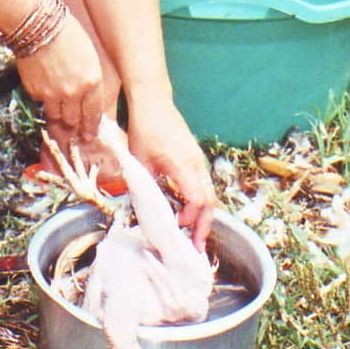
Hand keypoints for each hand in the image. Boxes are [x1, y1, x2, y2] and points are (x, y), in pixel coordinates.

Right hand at [16, 13, 103, 142]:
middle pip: (74, 120)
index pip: (93, 113)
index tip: (90, 134)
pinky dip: (43, 98)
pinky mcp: (34, 91)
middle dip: (74, 123)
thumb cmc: (66, 32)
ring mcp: (52, 94)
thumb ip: (89, 79)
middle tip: (73, 127)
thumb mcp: (88, 55)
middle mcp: (73, 93)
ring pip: (57, 117)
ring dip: (58, 115)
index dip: (91, 126)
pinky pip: (41, 102)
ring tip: (57, 110)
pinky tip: (43, 84)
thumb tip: (86, 97)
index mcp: (92, 81)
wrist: (36, 25)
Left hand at [127, 98, 215, 251]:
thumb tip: (142, 211)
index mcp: (184, 165)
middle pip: (209, 201)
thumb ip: (144, 185)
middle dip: (204, 225)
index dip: (190, 218)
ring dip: (203, 215)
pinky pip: (203, 184)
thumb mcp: (140, 159)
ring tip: (195, 235)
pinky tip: (189, 211)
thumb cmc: (145, 128)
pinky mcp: (195, 157)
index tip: (177, 228)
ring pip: (208, 193)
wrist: (154, 100)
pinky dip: (200, 201)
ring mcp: (198, 159)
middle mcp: (197, 164)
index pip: (197, 199)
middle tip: (196, 247)